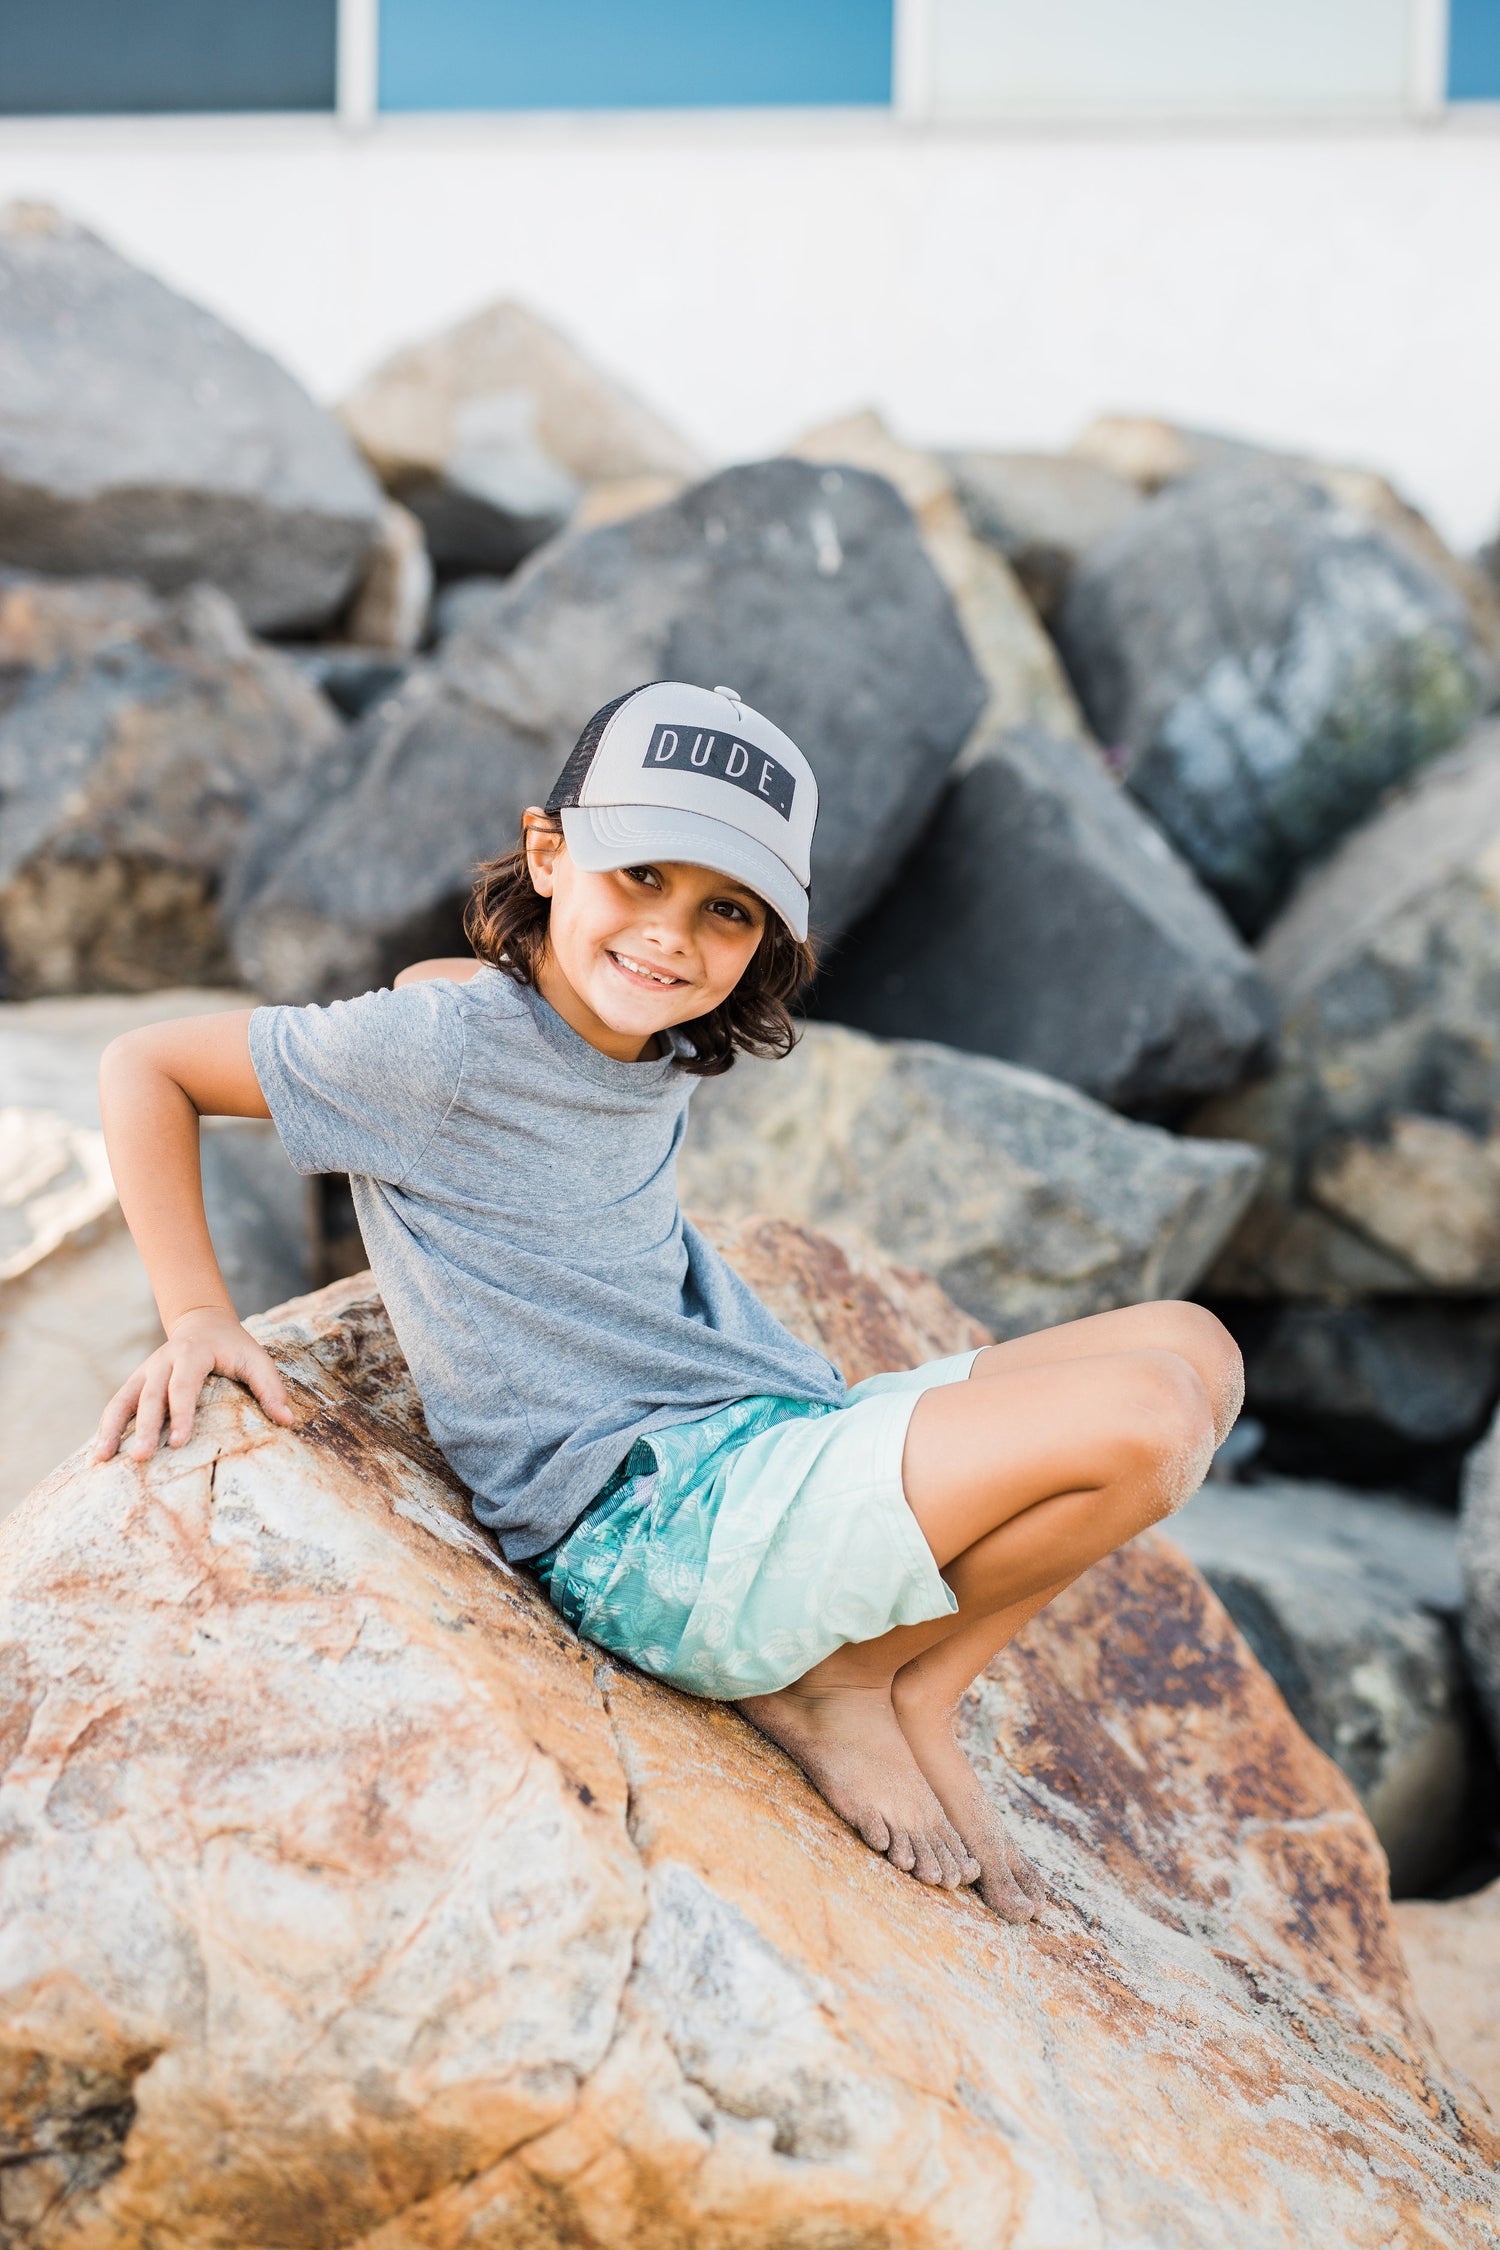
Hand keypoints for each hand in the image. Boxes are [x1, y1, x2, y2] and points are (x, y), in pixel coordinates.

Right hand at [93, 1306, 296, 1463]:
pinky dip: (106, 1427)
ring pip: (123, 1400)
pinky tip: (98, 1454)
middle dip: (145, 1428)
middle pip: (150, 1397)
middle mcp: (162, 1362)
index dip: (181, 1414)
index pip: (183, 1387)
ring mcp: (145, 1372)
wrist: (203, 1322)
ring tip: (101, 1459)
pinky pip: (117, 1405)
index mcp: (192, 1354)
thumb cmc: (234, 1346)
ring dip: (111, 1429)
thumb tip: (288, 1421)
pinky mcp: (136, 1383)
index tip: (179, 1443)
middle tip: (141, 1457)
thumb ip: (270, 1388)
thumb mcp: (256, 1359)